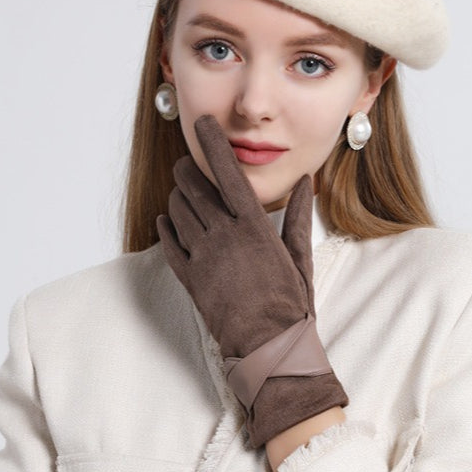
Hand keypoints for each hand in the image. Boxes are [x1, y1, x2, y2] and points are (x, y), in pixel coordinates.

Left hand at [157, 114, 314, 357]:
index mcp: (253, 227)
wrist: (269, 349)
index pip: (228, 172)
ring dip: (177, 197)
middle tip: (189, 166)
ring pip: (177, 211)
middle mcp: (224, 237)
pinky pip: (167, 244)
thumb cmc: (291, 305)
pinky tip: (168, 222)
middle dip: (187, 170)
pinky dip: (165, 228)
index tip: (204, 122)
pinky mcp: (190, 280)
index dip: (213, 142)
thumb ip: (298, 218)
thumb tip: (307, 183)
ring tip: (183, 196)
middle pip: (193, 187)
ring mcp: (203, 258)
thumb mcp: (300, 258)